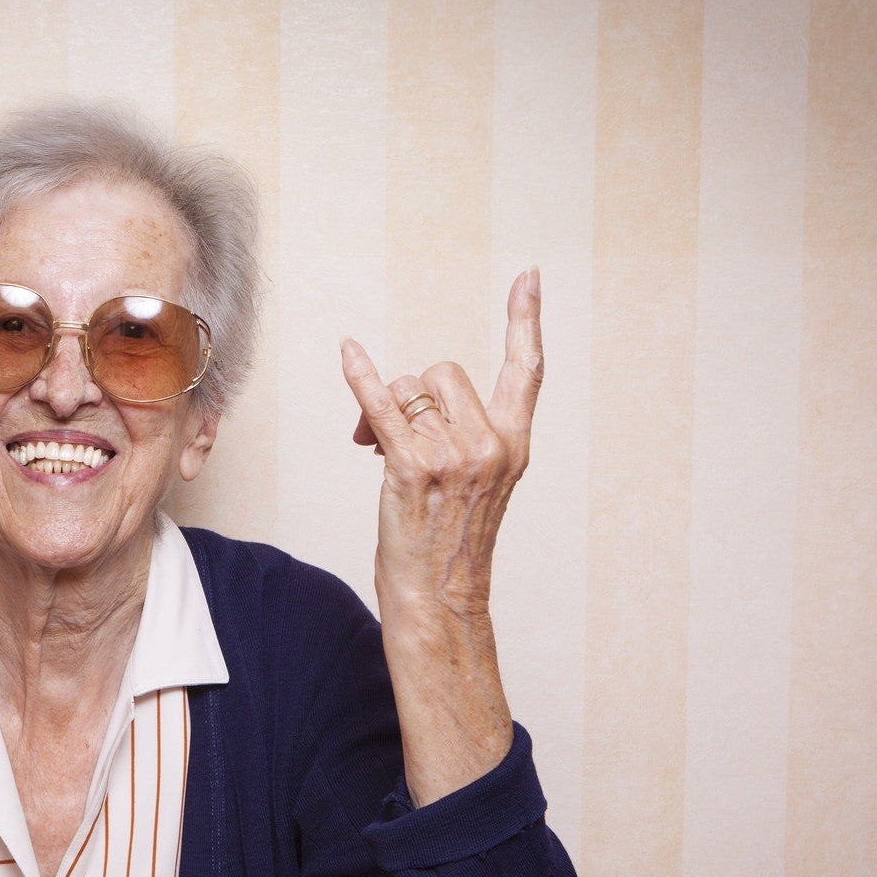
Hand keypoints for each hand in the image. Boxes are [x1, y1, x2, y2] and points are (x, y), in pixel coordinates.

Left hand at [341, 268, 541, 625]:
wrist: (438, 598)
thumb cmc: (449, 543)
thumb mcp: (476, 484)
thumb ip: (461, 435)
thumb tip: (407, 400)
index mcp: (514, 444)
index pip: (526, 370)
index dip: (525, 320)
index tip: (529, 278)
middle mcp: (490, 444)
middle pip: (441, 373)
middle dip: (412, 394)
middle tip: (391, 435)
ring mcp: (453, 456)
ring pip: (408, 391)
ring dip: (383, 414)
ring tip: (376, 452)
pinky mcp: (412, 467)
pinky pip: (382, 406)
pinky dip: (360, 379)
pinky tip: (347, 353)